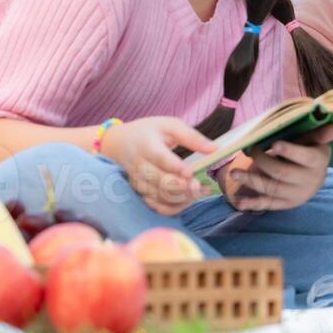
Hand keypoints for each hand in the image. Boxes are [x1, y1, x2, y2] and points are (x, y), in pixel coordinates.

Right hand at [98, 117, 215, 215]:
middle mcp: (140, 166)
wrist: (118, 143)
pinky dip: (172, 207)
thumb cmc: (148, 132)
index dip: (175, 167)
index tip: (190, 172)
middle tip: (200, 185)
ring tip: (199, 192)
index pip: (160, 158)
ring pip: (158, 196)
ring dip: (181, 198)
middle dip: (182, 186)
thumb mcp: (169, 125)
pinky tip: (187, 201)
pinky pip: (155, 206)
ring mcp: (139, 182)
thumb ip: (191, 137)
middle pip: (159, 181)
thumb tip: (214, 148)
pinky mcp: (139, 192)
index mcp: (148, 145)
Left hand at [220, 124, 332, 211]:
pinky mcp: (285, 204)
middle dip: (263, 162)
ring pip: (271, 188)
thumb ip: (319, 133)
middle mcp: (309, 181)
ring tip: (234, 173)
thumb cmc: (309, 151)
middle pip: (283, 173)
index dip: (290, 151)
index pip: (305, 157)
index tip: (275, 144)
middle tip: (251, 151)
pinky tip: (239, 201)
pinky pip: (267, 205)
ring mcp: (296, 195)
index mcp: (318, 162)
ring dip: (251, 181)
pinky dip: (252, 203)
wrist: (313, 177)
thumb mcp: (315, 141)